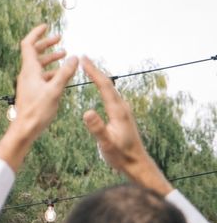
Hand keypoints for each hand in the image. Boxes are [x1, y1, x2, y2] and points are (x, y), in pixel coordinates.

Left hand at [0, 24, 77, 170]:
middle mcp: (27, 74)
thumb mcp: (55, 90)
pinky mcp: (31, 92)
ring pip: (38, 65)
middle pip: (34, 52)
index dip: (36, 33)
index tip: (46, 26)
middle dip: (47, 44)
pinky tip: (61, 75)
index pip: (28, 44)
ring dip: (50, 58)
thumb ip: (65, 73)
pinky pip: (41, 76)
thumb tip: (74, 56)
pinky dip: (51, 71)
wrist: (24, 129)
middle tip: (59, 38)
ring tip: (64, 55)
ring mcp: (28, 83)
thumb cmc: (37, 111)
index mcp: (29, 70)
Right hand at [81, 56, 172, 195]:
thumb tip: (86, 111)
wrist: (137, 164)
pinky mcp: (122, 115)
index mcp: (118, 111)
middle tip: (84, 58)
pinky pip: (111, 95)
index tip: (84, 59)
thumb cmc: (121, 156)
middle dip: (95, 70)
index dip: (94, 72)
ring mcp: (123, 111)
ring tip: (89, 68)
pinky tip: (100, 87)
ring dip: (99, 77)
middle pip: (108, 84)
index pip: (105, 86)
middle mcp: (122, 108)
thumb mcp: (106, 143)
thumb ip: (97, 128)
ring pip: (110, 89)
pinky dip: (103, 86)